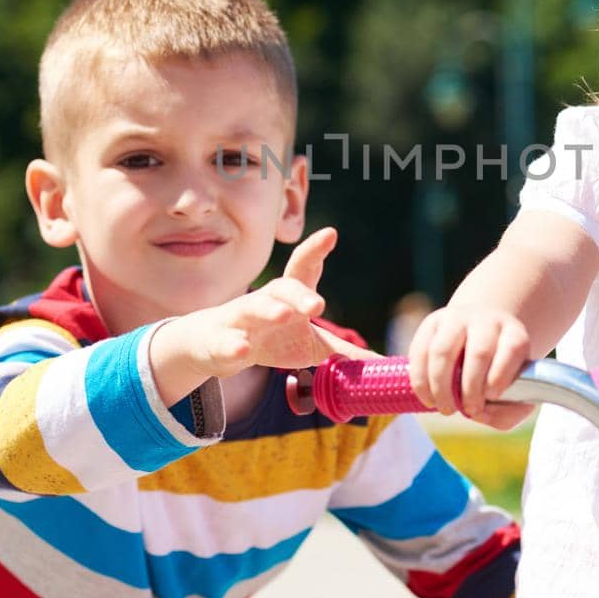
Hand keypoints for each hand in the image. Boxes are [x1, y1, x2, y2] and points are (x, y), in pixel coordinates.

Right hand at [159, 228, 354, 379]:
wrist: (215, 346)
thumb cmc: (271, 338)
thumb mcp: (310, 347)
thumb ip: (343, 353)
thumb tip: (383, 363)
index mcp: (290, 298)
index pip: (303, 269)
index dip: (315, 250)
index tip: (330, 234)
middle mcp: (266, 302)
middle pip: (282, 288)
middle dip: (299, 294)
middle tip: (318, 304)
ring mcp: (240, 320)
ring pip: (252, 308)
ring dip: (268, 310)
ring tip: (283, 314)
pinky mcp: (220, 342)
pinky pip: (226, 342)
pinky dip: (233, 345)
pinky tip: (242, 349)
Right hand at [406, 304, 534, 429]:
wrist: (482, 331)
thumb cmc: (498, 369)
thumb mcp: (517, 388)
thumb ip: (507, 411)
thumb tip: (482, 415)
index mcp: (514, 334)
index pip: (512, 349)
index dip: (501, 375)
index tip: (492, 396)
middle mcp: (487, 321)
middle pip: (479, 352)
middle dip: (471, 388)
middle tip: (468, 410)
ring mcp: (457, 318)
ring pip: (443, 351)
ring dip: (441, 387)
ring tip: (446, 408)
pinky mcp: (432, 323)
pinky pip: (420, 351)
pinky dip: (421, 380)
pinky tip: (429, 398)